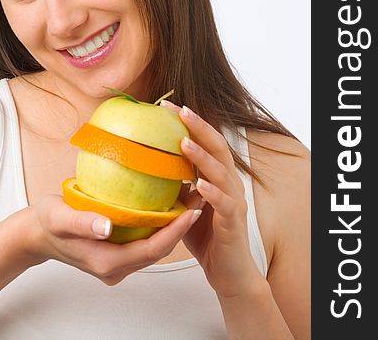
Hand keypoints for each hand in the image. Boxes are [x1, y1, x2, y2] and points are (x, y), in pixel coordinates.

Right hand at [17, 192, 203, 285]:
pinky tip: (164, 206)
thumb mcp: (59, 218)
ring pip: (152, 248)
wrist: (35, 234)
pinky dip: (157, 226)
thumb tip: (106, 226)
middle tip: (199, 202)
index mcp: (106, 262)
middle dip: (181, 229)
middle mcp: (114, 267)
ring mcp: (115, 262)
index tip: (191, 211)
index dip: (174, 232)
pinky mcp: (115, 253)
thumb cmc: (46, 223)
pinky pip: (143, 242)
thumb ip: (82, 222)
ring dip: (172, 227)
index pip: (151, 250)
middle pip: (157, 251)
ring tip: (189, 201)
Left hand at [162, 101, 264, 298]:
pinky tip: (199, 184)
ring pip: (221, 171)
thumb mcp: (184, 204)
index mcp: (217, 174)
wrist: (228, 271)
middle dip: (197, 127)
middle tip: (178, 111)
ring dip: (202, 156)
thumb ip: (173, 184)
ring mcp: (233, 200)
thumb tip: (144, 166)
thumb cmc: (205, 234)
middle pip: (217, 146)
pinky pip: (224, 203)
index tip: (166, 106)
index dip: (189, 122)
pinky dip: (212, 192)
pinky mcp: (233, 221)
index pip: (205, 140)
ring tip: (184, 143)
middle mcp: (228, 182)